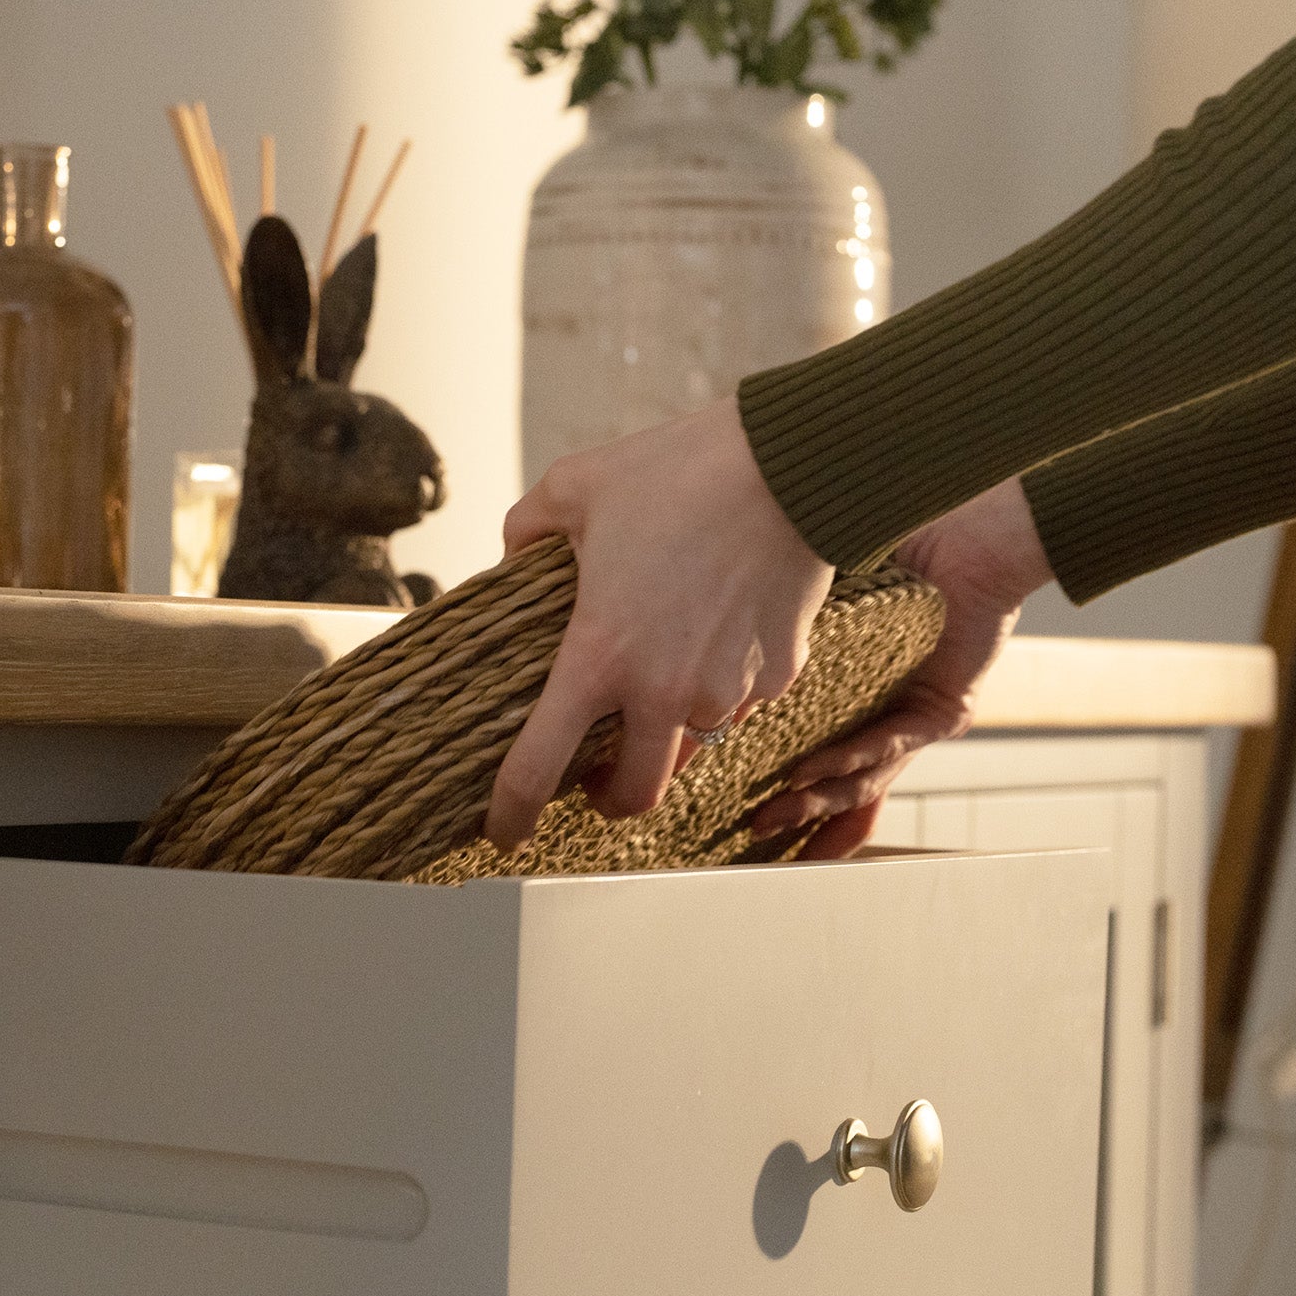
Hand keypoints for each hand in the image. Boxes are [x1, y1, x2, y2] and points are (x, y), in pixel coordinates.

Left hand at [484, 396, 834, 849]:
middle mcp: (663, 691)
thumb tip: (513, 559)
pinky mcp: (780, 676)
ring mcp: (728, 691)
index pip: (537, 769)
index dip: (511, 814)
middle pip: (634, 796)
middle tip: (595, 778)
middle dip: (609, 799)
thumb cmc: (677, 470)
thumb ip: (526, 533)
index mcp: (598, 658)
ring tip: (659, 686)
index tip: (505, 832)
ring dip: (667, 738)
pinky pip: (742, 704)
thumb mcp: (573, 489)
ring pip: (692, 750)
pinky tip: (714, 637)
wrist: (790, 463)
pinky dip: (719, 690)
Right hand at [748, 475, 1053, 858]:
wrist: (974, 526)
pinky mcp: (944, 711)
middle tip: (743, 836)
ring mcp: (913, 717)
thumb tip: (702, 641)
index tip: (720, 802)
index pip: (804, 745)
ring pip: (858, 779)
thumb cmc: (901, 538)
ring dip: (811, 801)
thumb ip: (779, 620)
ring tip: (768, 816)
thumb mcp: (824, 585)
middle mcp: (880, 711)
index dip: (767, 778)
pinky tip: (809, 772)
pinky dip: (845, 760)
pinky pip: (889, 747)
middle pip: (832, 784)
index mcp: (851, 687)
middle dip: (788, 818)